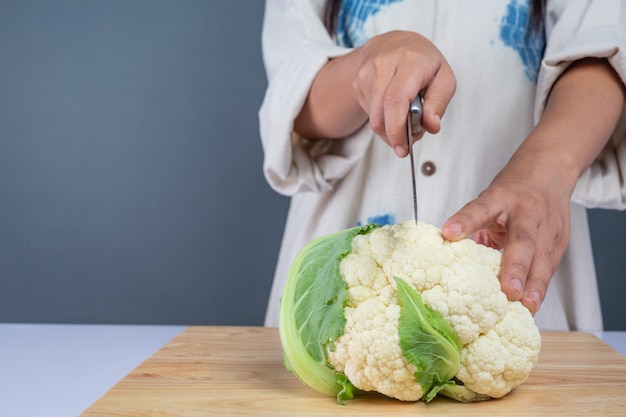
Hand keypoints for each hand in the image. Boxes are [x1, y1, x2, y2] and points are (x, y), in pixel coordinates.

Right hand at [352, 31, 455, 155]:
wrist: (395, 42)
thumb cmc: (424, 63)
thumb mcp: (444, 78)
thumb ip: (439, 102)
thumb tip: (431, 125)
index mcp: (411, 60)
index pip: (396, 99)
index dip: (397, 128)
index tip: (403, 148)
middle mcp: (385, 62)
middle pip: (381, 112)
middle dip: (392, 136)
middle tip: (404, 146)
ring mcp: (367, 71)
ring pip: (373, 116)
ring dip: (388, 129)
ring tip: (403, 122)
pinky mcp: (358, 80)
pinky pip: (369, 111)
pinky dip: (381, 119)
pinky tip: (391, 109)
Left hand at [441, 150, 571, 313]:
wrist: (548, 171)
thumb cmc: (511, 192)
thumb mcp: (489, 200)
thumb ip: (475, 226)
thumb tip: (451, 258)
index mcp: (501, 198)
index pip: (480, 208)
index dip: (465, 220)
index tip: (449, 232)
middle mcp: (526, 211)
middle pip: (523, 239)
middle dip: (516, 267)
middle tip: (509, 291)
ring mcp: (548, 226)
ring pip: (543, 257)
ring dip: (535, 284)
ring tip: (527, 306)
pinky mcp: (560, 241)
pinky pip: (549, 268)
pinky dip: (540, 288)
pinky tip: (532, 307)